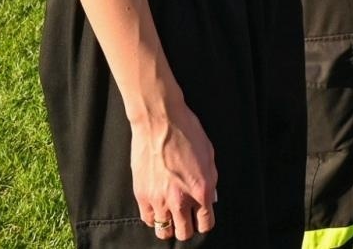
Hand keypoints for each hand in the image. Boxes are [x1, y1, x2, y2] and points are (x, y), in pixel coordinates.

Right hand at [130, 101, 217, 240]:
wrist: (159, 119)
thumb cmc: (186, 132)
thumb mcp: (209, 155)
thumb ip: (210, 181)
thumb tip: (209, 197)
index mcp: (200, 190)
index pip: (206, 224)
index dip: (205, 221)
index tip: (202, 217)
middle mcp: (180, 200)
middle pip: (185, 233)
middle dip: (188, 227)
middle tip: (187, 218)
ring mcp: (159, 199)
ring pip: (164, 232)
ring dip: (170, 226)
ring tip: (171, 216)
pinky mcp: (141, 195)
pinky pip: (148, 219)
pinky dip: (154, 217)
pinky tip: (158, 208)